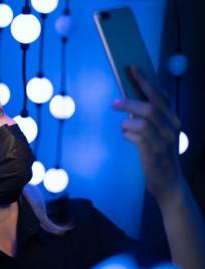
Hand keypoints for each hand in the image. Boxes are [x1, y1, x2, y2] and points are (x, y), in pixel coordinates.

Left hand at [112, 65, 182, 204]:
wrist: (169, 183)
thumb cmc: (160, 155)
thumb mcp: (161, 134)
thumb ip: (154, 117)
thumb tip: (143, 98)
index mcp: (172, 119)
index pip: (159, 95)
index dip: (145, 80)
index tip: (133, 67)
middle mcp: (171, 127)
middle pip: (151, 105)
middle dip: (131, 98)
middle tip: (115, 100)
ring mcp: (164, 140)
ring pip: (143, 120)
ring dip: (127, 119)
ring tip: (123, 124)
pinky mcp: (154, 152)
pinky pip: (137, 137)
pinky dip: (127, 134)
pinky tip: (126, 136)